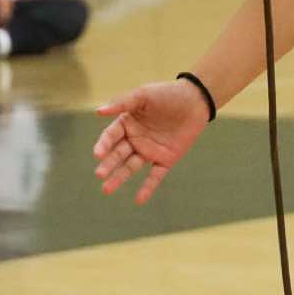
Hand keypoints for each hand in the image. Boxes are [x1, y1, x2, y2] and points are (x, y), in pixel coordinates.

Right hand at [93, 80, 211, 204]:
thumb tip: (98, 111)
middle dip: (108, 164)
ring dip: (119, 178)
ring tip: (106, 189)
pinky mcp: (166, 159)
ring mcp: (150, 150)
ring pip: (131, 167)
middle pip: (118, 154)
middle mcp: (135, 139)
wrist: (196, 100)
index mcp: (127, 123)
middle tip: (99, 175)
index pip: (110, 136)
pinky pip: (155, 176)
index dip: (103, 145)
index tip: (97, 154)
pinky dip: (147, 187)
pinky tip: (138, 200)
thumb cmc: (167, 94)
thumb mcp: (144, 95)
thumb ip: (123, 103)